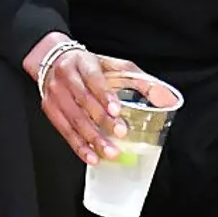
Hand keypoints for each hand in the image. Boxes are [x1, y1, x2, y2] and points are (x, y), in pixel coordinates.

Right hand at [23, 33, 141, 165]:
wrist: (54, 60)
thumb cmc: (90, 66)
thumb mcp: (115, 66)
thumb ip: (142, 81)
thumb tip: (168, 100)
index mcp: (84, 62)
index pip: (94, 78)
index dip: (104, 95)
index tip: (117, 110)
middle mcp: (67, 76)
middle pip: (84, 101)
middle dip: (102, 121)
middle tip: (120, 136)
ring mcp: (55, 93)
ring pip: (73, 118)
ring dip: (92, 138)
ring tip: (109, 153)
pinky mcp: (49, 108)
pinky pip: (64, 130)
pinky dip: (78, 146)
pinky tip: (91, 156)